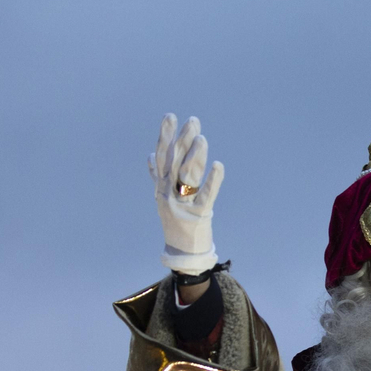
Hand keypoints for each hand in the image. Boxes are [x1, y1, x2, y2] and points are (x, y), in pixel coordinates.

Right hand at [149, 113, 224, 274]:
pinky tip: (218, 165)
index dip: (165, 136)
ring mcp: (182, 204)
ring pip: (187, 176)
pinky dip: (212, 180)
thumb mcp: (162, 198)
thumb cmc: (175, 222)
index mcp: (161, 187)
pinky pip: (206, 195)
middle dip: (183, 140)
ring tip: (202, 139)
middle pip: (175, 162)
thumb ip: (158, 177)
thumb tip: (152, 155)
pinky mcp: (198, 216)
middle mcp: (168, 193)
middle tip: (193, 121)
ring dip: (195, 156)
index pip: (163, 157)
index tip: (170, 116)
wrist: (181, 253)